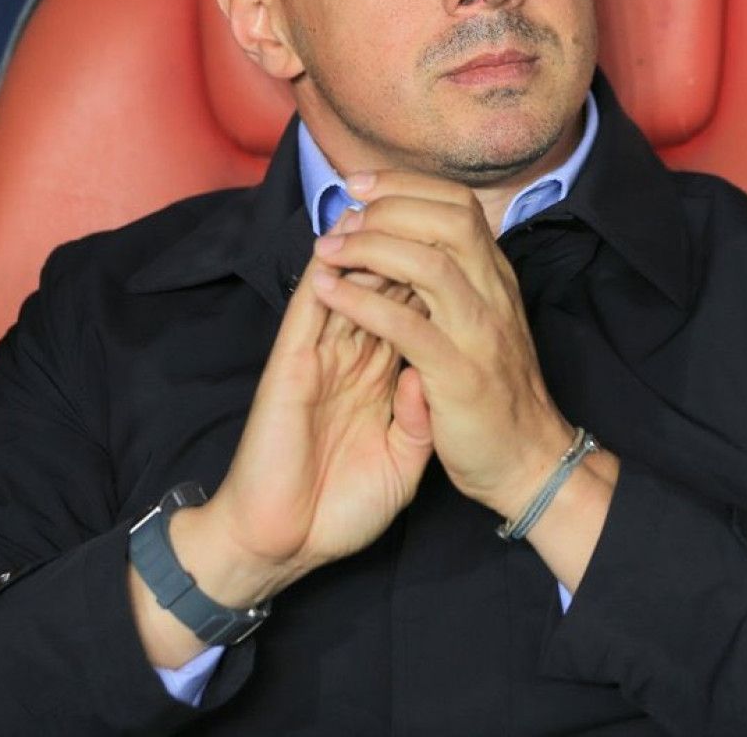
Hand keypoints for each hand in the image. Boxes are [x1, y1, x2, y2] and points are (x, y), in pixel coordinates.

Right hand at [131, 221, 433, 666]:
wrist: (284, 544)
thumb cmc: (341, 508)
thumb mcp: (402, 463)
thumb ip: (416, 416)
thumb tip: (426, 373)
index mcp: (377, 375)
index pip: (409, 307)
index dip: (433, 270)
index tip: (462, 238)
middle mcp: (349, 355)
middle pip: (381, 281)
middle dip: (404, 241)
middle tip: (425, 201)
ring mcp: (319, 355)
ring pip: (345, 281)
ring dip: (367, 244)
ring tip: (387, 204)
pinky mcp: (290, 365)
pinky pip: (309, 308)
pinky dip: (324, 273)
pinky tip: (342, 242)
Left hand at [309, 171, 574, 521]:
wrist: (529, 460)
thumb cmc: (493, 390)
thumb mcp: (482, 321)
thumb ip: (453, 281)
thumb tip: (403, 239)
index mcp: (495, 278)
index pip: (459, 205)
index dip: (407, 185)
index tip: (361, 184)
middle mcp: (494, 295)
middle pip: (448, 219)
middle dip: (389, 205)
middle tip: (343, 212)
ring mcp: (480, 333)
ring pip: (430, 263)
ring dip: (371, 247)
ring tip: (328, 249)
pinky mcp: (461, 376)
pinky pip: (409, 327)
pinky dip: (364, 303)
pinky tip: (329, 292)